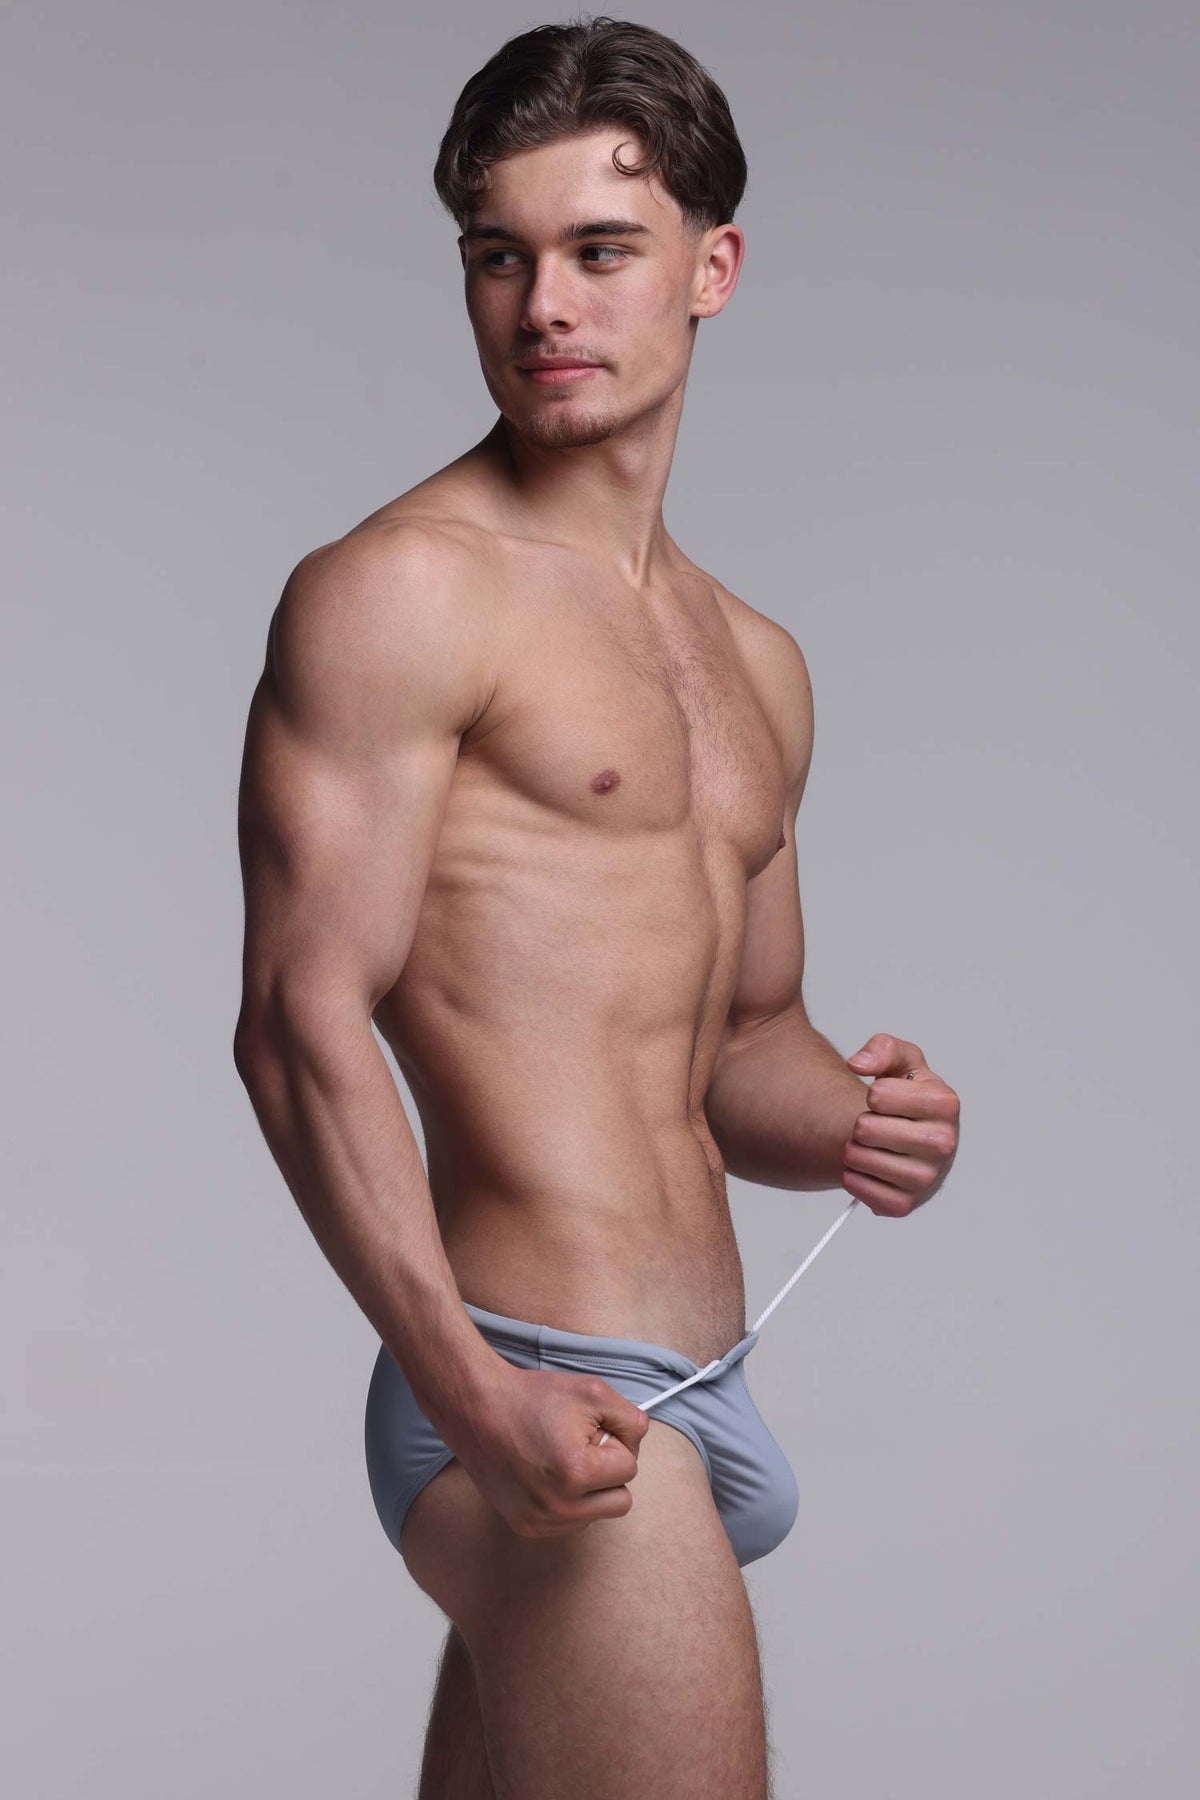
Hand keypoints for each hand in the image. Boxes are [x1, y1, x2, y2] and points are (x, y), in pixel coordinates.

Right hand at [445, 1363, 649, 1539]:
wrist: (477, 1408)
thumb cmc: (532, 1397)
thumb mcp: (592, 1392)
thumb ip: (631, 1420)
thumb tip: (638, 1444)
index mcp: (576, 1474)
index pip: (629, 1469)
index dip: (614, 1441)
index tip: (589, 1429)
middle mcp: (558, 1508)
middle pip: (620, 1500)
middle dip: (608, 1472)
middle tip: (582, 1446)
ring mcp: (540, 1522)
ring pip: (596, 1515)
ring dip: (590, 1490)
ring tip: (562, 1459)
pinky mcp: (527, 1527)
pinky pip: (571, 1522)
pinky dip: (569, 1501)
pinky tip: (548, 1474)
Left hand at [842, 1033, 958, 1215]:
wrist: (915, 1138)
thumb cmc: (909, 1096)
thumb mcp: (902, 1061)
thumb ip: (881, 1048)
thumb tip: (858, 1063)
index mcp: (945, 1103)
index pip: (878, 1095)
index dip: (873, 1094)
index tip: (885, 1099)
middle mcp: (943, 1143)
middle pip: (865, 1128)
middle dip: (861, 1123)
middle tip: (875, 1125)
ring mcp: (927, 1178)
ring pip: (859, 1159)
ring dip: (854, 1150)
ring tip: (871, 1145)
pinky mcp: (906, 1203)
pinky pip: (858, 1189)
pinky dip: (853, 1176)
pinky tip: (869, 1167)